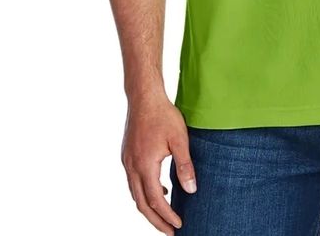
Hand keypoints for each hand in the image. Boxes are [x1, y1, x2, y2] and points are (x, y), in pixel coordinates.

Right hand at [121, 95, 197, 235]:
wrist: (144, 96)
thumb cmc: (163, 115)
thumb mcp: (180, 140)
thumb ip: (185, 166)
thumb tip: (191, 190)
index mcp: (145, 166)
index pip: (156, 201)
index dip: (167, 216)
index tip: (179, 226)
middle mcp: (132, 167)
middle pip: (142, 204)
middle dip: (156, 221)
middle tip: (170, 232)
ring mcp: (127, 161)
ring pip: (135, 194)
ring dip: (149, 208)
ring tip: (164, 216)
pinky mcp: (127, 154)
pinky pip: (134, 182)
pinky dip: (145, 192)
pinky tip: (160, 189)